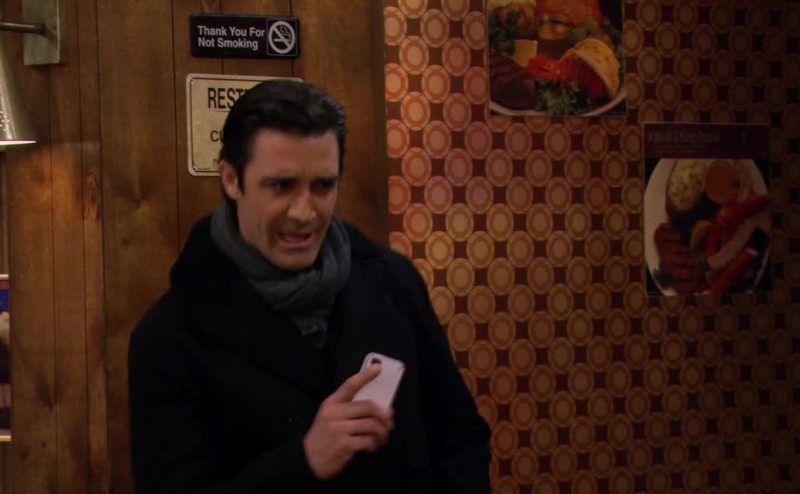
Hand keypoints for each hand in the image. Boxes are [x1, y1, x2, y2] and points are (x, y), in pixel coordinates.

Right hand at [303, 364, 394, 479]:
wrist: (309, 459)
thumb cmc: (324, 436)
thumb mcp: (330, 416)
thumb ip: (348, 409)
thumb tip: (378, 407)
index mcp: (332, 403)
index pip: (350, 385)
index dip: (365, 375)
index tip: (378, 368)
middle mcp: (335, 413)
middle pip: (368, 406)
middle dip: (384, 415)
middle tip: (389, 422)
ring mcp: (339, 429)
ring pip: (371, 425)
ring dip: (381, 432)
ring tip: (382, 437)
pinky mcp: (344, 445)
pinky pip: (368, 441)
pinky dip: (374, 444)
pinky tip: (371, 447)